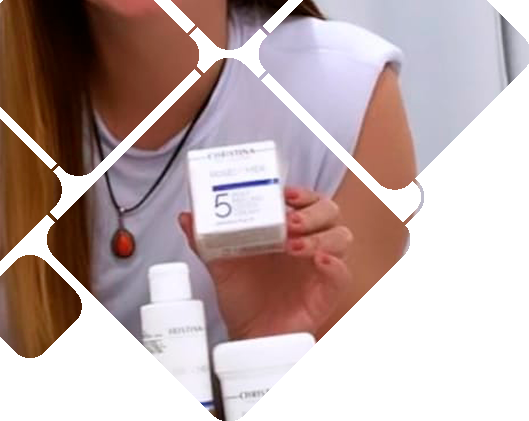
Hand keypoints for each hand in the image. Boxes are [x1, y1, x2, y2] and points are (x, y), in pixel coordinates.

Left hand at [178, 186, 351, 339]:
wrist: (248, 335)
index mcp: (287, 228)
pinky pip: (343, 273)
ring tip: (292, 246)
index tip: (284, 193)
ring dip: (320, 235)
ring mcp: (320, 265)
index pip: (306, 198)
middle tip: (288, 222)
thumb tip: (186, 216)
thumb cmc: (241, 294)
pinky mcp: (328, 291)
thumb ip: (204, 240)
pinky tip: (319, 262)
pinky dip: (335, 264)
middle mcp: (308, 241)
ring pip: (341, 235)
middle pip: (329, 210)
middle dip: (311, 211)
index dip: (301, 192)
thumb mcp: (219, 264)